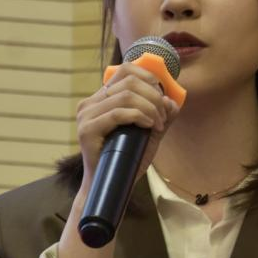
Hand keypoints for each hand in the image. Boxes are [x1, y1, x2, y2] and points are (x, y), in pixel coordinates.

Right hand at [74, 62, 180, 189]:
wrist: (111, 186)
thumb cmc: (128, 159)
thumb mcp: (150, 133)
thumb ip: (161, 115)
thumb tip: (171, 100)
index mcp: (101, 99)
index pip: (125, 70)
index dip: (149, 77)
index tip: (162, 96)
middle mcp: (90, 103)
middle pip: (129, 81)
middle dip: (154, 96)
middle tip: (163, 116)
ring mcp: (86, 116)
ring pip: (126, 96)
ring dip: (150, 108)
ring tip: (157, 124)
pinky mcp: (86, 130)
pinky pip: (118, 113)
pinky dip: (139, 116)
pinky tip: (149, 126)